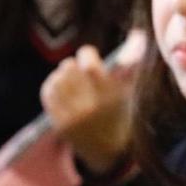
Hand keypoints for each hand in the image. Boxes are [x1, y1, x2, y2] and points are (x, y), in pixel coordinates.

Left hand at [40, 31, 144, 173]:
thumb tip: (137, 32)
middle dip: (74, 65)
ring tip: (72, 80)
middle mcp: (90, 108)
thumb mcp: (131, 90)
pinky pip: (48, 92)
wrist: (110, 152)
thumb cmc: (122, 112)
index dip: (87, 55)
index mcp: (110, 98)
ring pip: (57, 78)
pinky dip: (54, 85)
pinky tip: (62, 88)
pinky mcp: (59, 124)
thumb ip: (133, 62)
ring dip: (64, 75)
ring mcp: (73, 117)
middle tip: (80, 71)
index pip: (88, 65)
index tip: (89, 58)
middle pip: (69, 67)